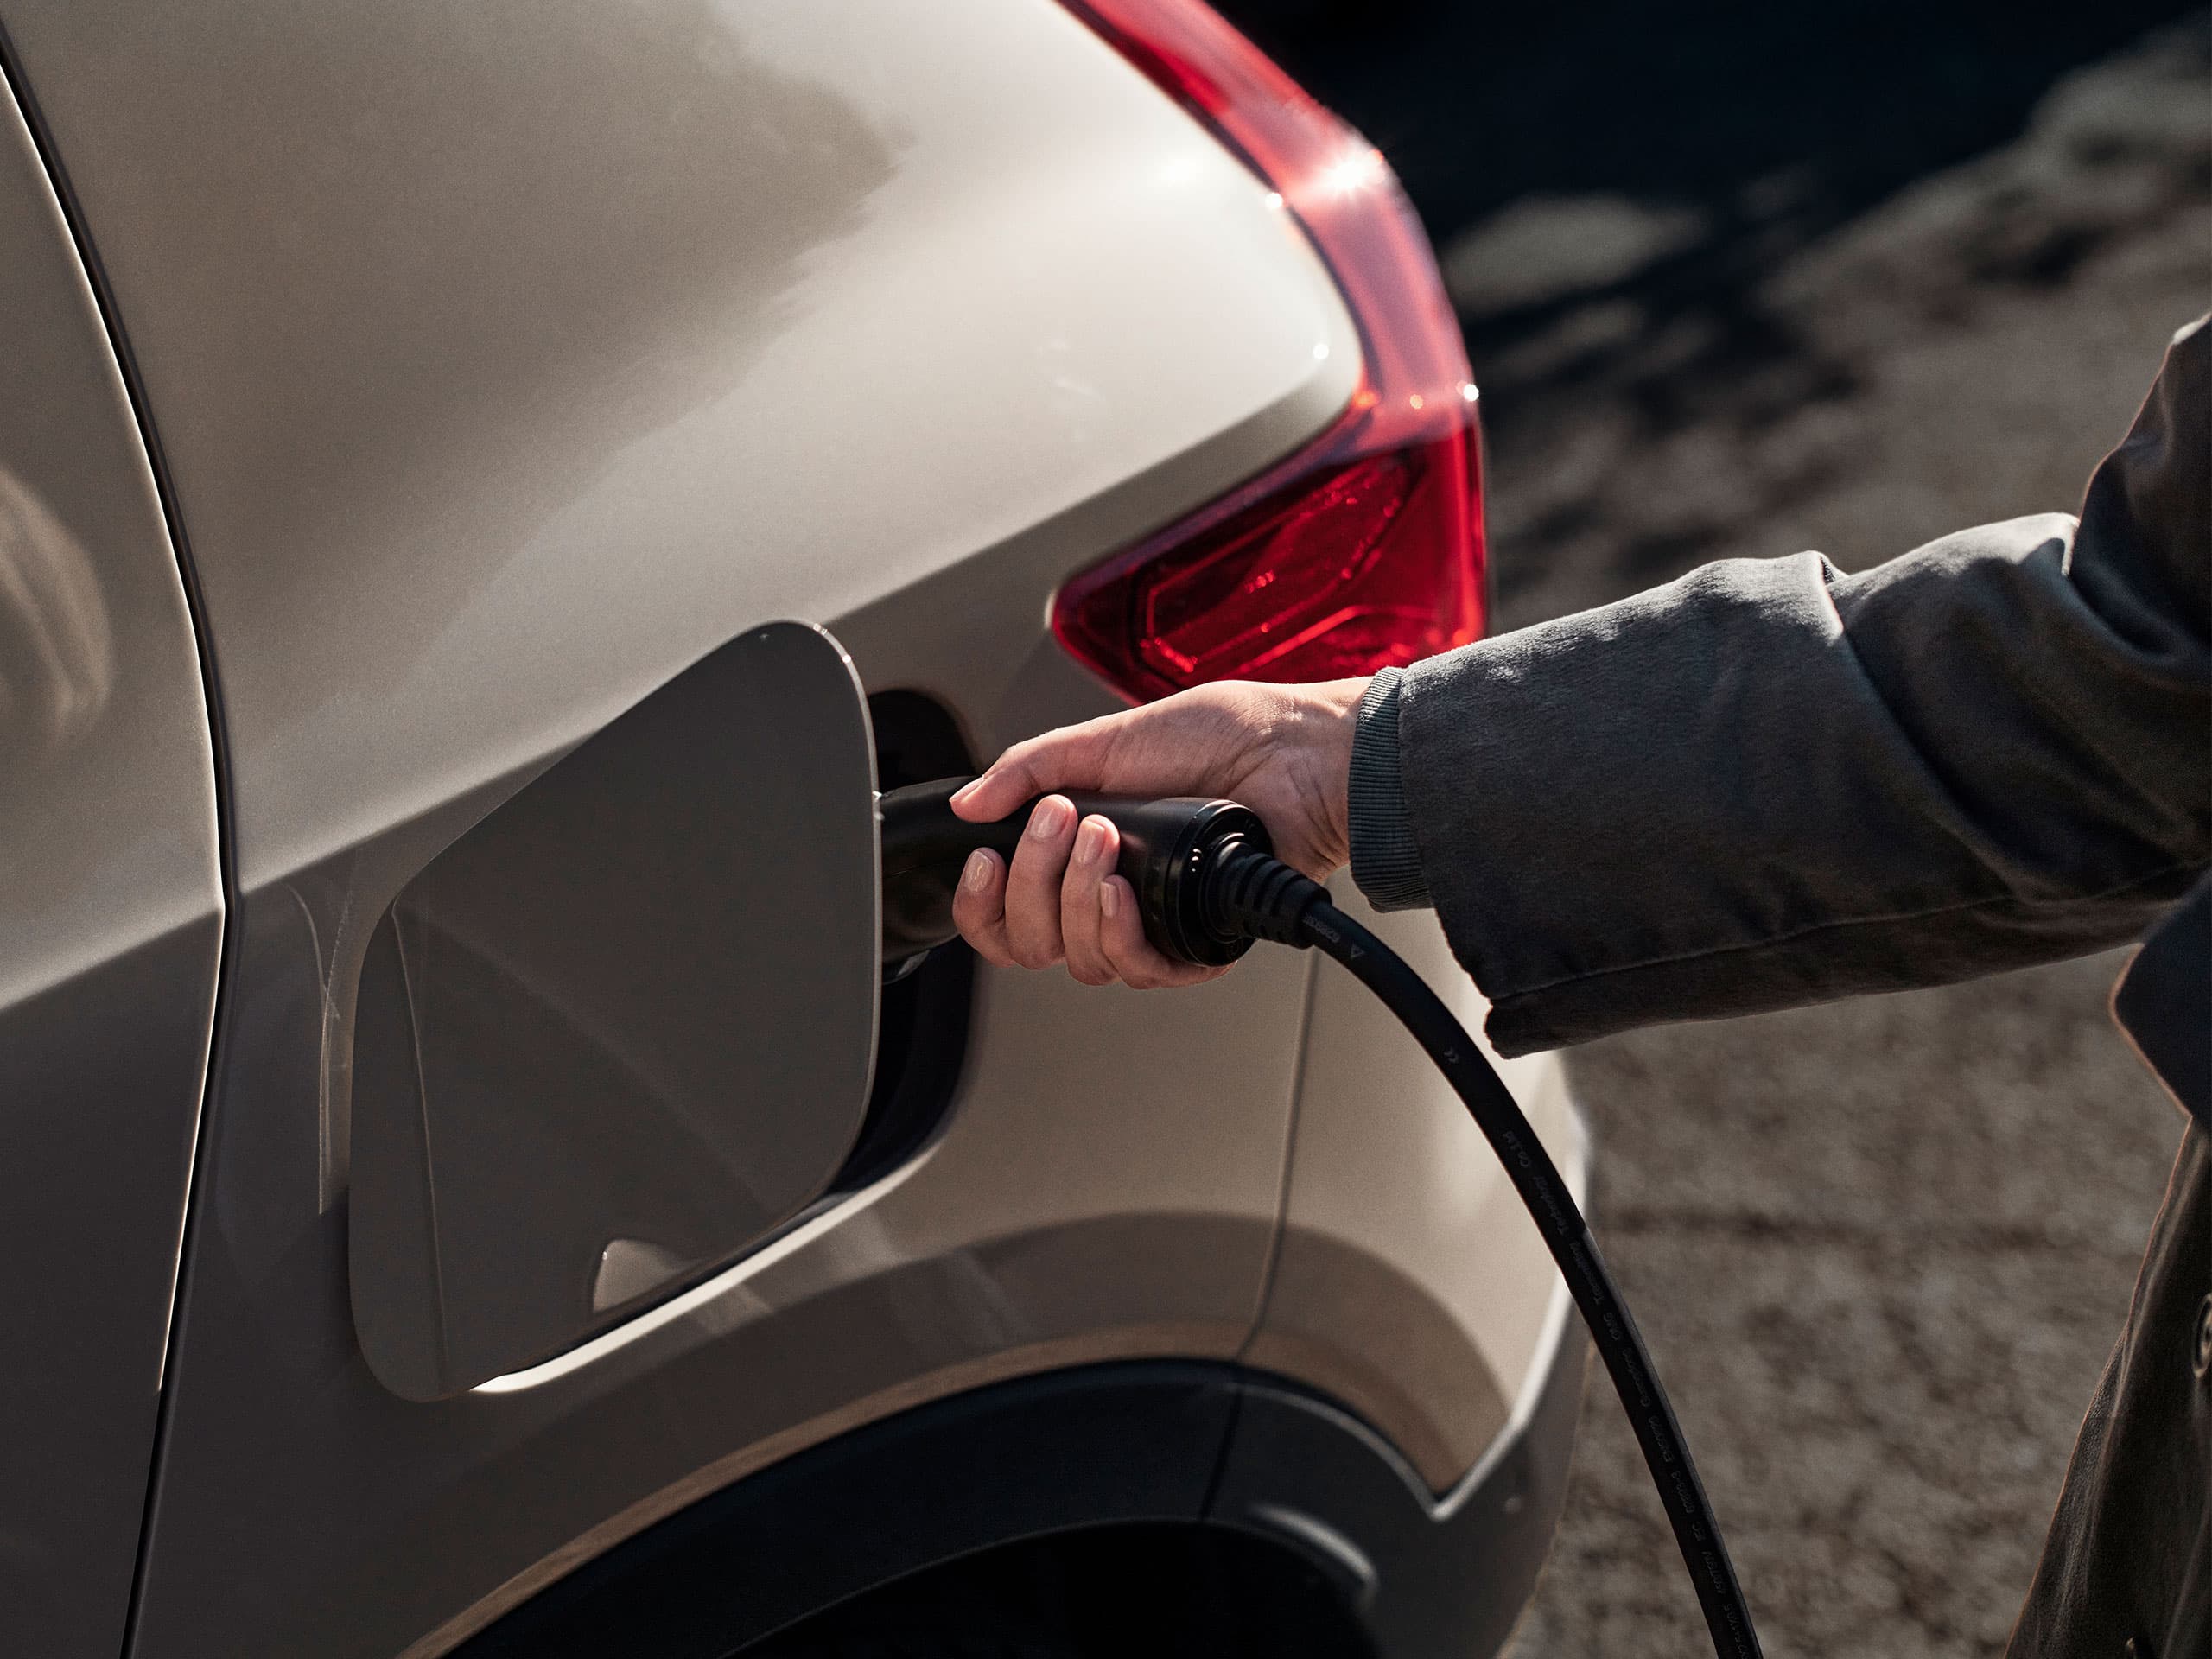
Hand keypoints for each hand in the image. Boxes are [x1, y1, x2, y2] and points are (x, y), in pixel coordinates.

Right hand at [949, 677, 1367, 987]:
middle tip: (1061, 820)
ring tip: (1106, 837)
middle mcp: (1109, 898)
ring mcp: (1152, 924)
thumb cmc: (1220, 738)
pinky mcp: (1198, 945)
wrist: (1294, 751)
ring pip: (1080, 961)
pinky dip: (1120, 934)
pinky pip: (1141, 971)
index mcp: (1078, 855)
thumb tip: (967, 805)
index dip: (982, 903)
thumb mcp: (1106, 742)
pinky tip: (1121, 892)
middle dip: (1033, 880)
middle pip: (1033, 942)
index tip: (984, 860)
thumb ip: (1029, 770)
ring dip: (1077, 897)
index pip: (1007, 915)